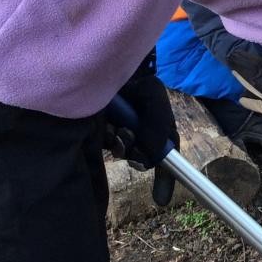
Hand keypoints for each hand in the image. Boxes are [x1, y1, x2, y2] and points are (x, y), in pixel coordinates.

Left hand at [104, 54, 178, 204]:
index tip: (161, 200)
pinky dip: (103, 138)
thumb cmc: (136, 77)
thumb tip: (151, 156)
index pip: (165, 155)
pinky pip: (101, 145)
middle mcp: (137, 133)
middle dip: (134, 152)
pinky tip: (101, 123)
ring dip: (118, 143)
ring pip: (120, 152)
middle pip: (140, 157)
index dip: (166, 178)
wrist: (106, 62)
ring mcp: (115, 132)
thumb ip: (157, 125)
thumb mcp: (154, 97)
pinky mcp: (95, 132)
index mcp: (155, 128)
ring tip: (112, 123)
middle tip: (126, 134)